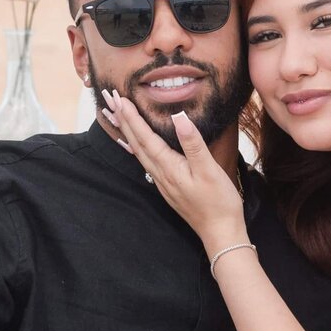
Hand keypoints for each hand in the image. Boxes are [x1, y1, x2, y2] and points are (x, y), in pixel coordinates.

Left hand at [109, 92, 245, 250]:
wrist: (220, 231)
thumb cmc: (219, 202)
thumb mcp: (209, 170)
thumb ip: (193, 143)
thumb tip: (179, 117)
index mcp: (169, 168)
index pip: (145, 138)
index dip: (132, 118)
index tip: (120, 99)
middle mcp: (161, 175)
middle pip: (136, 144)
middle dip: (123, 122)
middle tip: (110, 101)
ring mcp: (163, 182)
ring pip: (139, 153)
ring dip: (127, 134)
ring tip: (116, 118)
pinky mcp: (168, 186)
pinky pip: (145, 163)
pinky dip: (136, 149)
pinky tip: (133, 146)